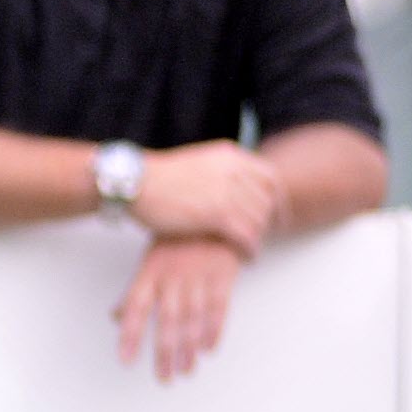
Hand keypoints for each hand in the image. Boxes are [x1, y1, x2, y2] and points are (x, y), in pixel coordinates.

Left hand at [114, 236, 242, 382]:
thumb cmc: (178, 238)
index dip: (130, 335)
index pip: (135, 308)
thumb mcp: (151, 259)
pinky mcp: (223, 277)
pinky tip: (210, 349)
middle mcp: (173, 277)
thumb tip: (115, 316)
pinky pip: (219, 308)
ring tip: (186, 370)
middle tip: (164, 377)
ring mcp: (199, 277)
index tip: (126, 360)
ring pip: (192, 318)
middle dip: (165, 352)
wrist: (215, 213)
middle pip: (167, 320)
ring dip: (189, 348)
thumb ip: (136, 291)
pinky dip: (215, 330)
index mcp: (151, 272)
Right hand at [134, 140, 282, 254]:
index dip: (277, 199)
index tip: (278, 214)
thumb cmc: (158, 177)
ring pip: (259, 219)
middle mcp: (234, 171)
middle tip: (266, 235)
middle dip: (269, 221)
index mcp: (231, 155)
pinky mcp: (217, 214)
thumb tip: (236, 185)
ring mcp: (227, 192)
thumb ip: (221, 171)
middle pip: (267, 200)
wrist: (133, 181)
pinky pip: (247, 235)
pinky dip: (251, 248)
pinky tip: (247, 256)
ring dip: (258, 237)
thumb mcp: (198, 162)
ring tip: (252, 248)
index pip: (270, 177)